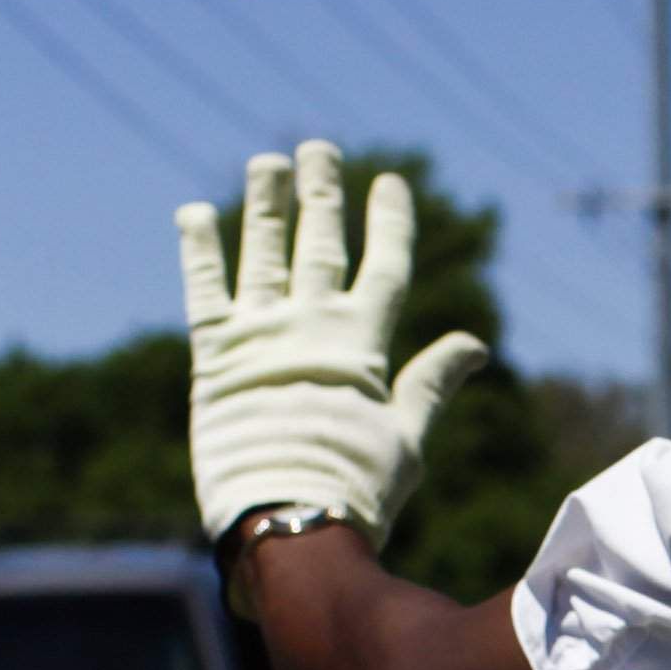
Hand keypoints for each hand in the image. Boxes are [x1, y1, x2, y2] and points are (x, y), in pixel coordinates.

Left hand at [176, 141, 487, 546]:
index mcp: (364, 344)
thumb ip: (432, 382)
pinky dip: (199, 251)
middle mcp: (311, 326)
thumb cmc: (357, 489)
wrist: (287, 521)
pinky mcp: (213, 358)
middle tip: (318, 149)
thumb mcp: (407, 437)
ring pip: (263, 254)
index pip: (383, 266)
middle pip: (319, 244)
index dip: (388, 222)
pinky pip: (204, 291)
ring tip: (265, 163)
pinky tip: (193, 213)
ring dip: (265, 205)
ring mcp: (260, 337)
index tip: (390, 182)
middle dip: (321, 194)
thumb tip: (476, 344)